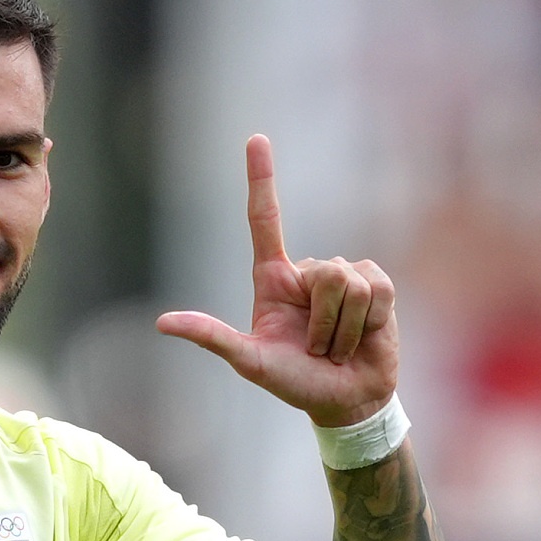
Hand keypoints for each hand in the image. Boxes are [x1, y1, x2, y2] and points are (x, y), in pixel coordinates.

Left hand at [157, 135, 396, 427]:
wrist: (346, 401)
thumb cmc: (294, 383)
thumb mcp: (250, 362)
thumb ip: (212, 337)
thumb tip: (162, 322)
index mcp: (272, 279)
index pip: (265, 220)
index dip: (261, 179)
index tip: (255, 139)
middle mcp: (306, 271)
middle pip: (320, 271)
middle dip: (321, 320)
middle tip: (316, 348)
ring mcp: (344, 277)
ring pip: (348, 282)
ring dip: (343, 327)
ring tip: (336, 346)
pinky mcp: (377, 286)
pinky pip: (377, 288)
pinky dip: (370, 322)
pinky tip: (365, 337)